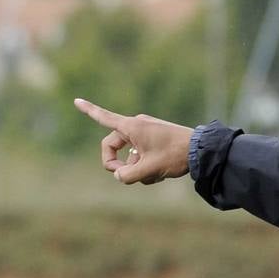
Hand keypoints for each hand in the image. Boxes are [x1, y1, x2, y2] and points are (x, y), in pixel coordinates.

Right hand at [73, 98, 193, 185]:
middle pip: (113, 146)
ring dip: (137, 168)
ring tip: (154, 175)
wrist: (202, 151)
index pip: (104, 117)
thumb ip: (128, 175)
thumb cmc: (175, 155)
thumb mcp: (149, 169)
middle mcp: (137, 126)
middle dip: (118, 164)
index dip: (89, 110)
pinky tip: (161, 174)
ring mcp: (147, 133)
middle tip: (125, 177)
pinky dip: (146, 165)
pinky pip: (142, 154)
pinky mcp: (156, 140)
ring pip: (130, 155)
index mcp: (131, 127)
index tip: (76, 100)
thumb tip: (120, 176)